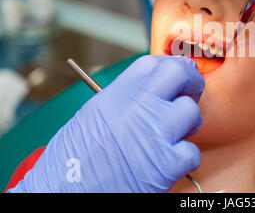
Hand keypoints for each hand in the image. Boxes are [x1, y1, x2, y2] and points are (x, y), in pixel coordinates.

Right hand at [9, 55, 204, 192]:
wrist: (63, 193)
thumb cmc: (73, 158)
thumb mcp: (93, 113)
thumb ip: (126, 95)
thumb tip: (154, 87)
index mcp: (119, 93)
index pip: (155, 63)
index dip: (172, 65)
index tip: (177, 72)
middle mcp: (139, 107)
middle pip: (180, 75)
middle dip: (190, 83)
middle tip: (188, 93)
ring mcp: (156, 134)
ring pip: (191, 112)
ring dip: (188, 123)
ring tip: (175, 134)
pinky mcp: (166, 164)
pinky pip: (191, 151)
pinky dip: (185, 158)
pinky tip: (169, 161)